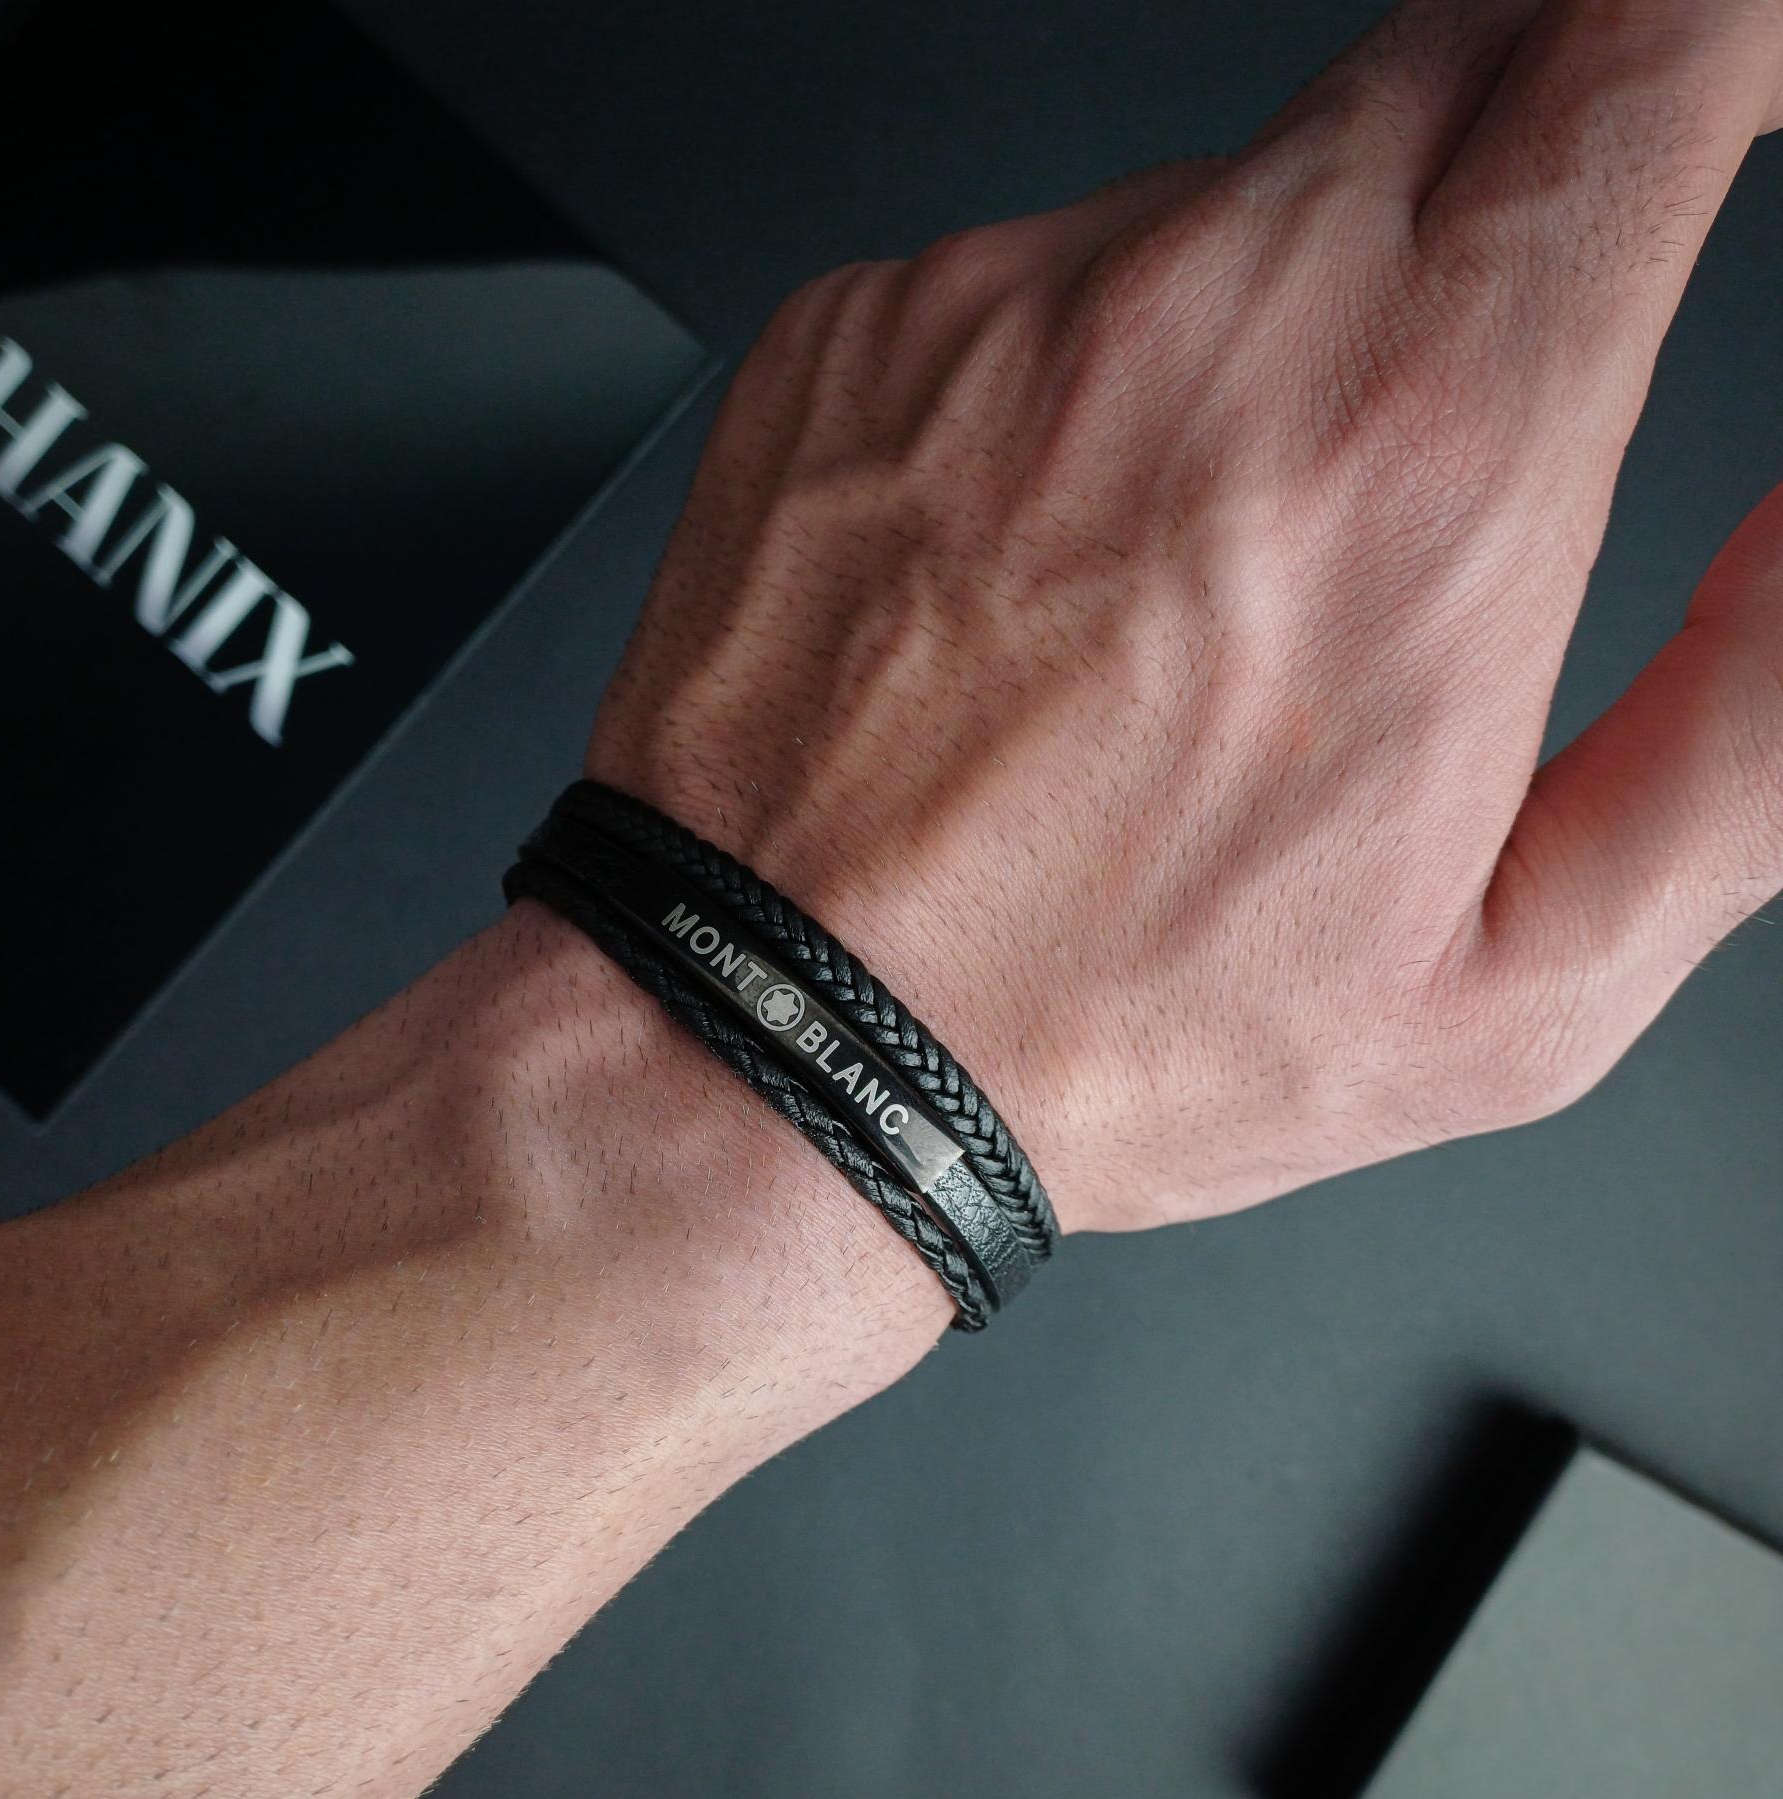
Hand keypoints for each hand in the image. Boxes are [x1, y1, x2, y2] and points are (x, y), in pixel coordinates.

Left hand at [590, 0, 1782, 1233]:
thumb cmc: (1096, 1029)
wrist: (776, 1036)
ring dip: (1275, 308)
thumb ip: (1753, 739)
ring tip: (1202, 567)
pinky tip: (1041, 564)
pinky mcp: (870, 319)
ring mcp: (1015, 302)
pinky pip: (1043, 267)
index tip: (1713, 87)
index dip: (1711, 39)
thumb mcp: (1515, 988)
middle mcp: (1218, 324)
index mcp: (1428, 461)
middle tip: (1451, 385)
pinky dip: (1083, 368)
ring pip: (1237, 183)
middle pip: (1464, 56)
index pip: (1658, 53)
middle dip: (1519, 151)